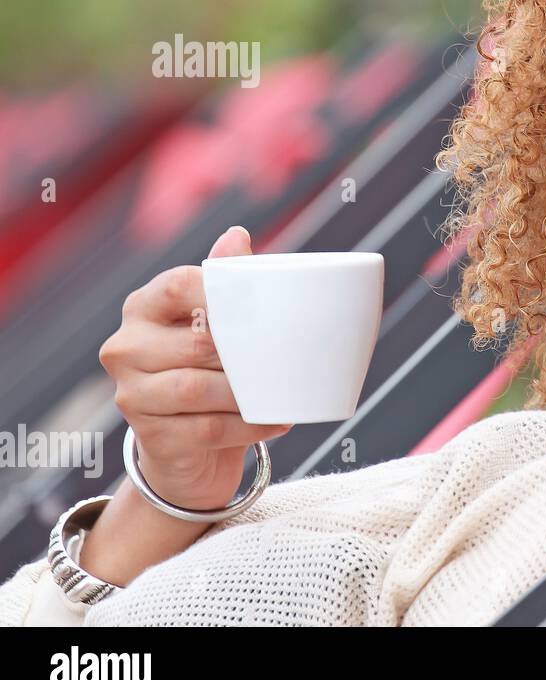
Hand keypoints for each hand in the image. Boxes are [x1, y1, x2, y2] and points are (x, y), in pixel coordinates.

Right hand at [99, 226, 292, 510]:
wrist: (188, 444)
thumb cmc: (208, 367)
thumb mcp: (214, 321)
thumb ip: (226, 280)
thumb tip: (237, 236)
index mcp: (143, 307)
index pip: (179, 285)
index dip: (223, 293)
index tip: (263, 306)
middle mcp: (126, 347)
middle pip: (195, 344)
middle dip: (245, 352)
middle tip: (285, 355)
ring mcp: (131, 394)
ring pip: (198, 389)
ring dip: (247, 393)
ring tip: (282, 390)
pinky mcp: (151, 437)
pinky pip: (208, 429)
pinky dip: (249, 425)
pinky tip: (277, 419)